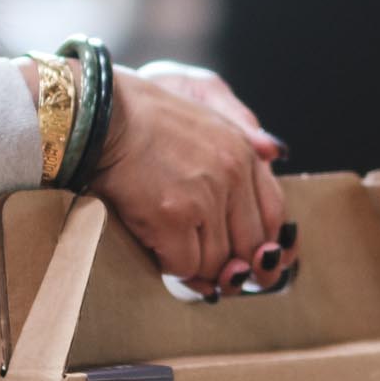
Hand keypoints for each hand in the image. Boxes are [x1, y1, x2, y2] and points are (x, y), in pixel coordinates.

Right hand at [88, 65, 294, 297]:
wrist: (101, 114)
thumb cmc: (146, 116)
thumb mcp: (208, 113)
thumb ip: (247, 136)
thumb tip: (278, 153)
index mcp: (245, 152)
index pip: (275, 216)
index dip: (264, 246)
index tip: (251, 262)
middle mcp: (232, 176)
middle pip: (250, 248)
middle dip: (230, 265)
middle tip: (206, 267)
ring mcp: (203, 198)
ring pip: (216, 263)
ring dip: (194, 263)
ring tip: (169, 241)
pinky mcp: (171, 218)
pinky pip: (184, 266)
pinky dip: (169, 264)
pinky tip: (154, 242)